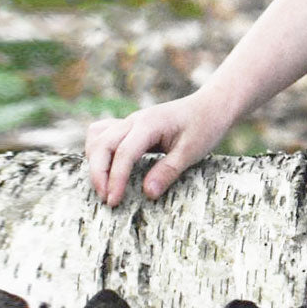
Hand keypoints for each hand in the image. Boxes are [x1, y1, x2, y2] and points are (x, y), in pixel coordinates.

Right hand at [84, 92, 229, 206]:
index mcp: (150, 123)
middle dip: (99, 174)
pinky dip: (98, 151)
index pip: (124, 152)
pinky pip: (103, 134)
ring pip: (98, 138)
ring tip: (104, 187)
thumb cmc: (205, 126)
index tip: (114, 201)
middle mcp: (135, 120)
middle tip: (107, 200)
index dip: (116, 179)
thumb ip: (169, 171)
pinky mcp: (131, 127)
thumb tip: (147, 193)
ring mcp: (131, 122)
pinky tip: (106, 167)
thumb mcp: (192, 151)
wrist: (211, 106)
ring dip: (95, 163)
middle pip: (102, 145)